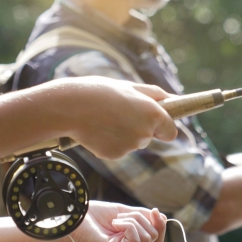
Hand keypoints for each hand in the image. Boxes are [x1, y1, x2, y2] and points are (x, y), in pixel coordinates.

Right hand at [36, 77, 177, 159]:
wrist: (70, 107)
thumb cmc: (99, 92)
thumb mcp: (128, 86)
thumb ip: (153, 94)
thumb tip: (171, 99)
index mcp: (153, 114)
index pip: (170, 132)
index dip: (163, 127)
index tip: (154, 123)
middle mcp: (144, 133)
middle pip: (148, 137)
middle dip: (137, 127)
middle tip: (117, 112)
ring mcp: (129, 147)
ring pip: (131, 143)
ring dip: (121, 134)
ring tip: (103, 118)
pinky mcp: (114, 155)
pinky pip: (116, 149)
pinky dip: (108, 142)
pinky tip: (97, 129)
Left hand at [57, 201, 166, 241]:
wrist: (74, 216)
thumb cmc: (94, 214)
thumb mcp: (124, 212)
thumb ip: (142, 216)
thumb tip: (162, 217)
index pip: (157, 240)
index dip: (161, 226)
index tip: (155, 211)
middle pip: (155, 238)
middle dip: (143, 220)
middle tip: (123, 215)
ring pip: (147, 236)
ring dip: (133, 220)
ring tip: (116, 220)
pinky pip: (136, 238)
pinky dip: (127, 225)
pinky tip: (114, 224)